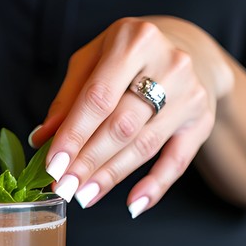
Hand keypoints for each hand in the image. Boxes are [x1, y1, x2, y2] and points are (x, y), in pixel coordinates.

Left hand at [30, 16, 232, 216]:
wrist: (189, 49)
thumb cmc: (128, 56)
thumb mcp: (93, 60)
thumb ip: (68, 98)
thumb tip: (42, 139)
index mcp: (133, 40)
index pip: (98, 96)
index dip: (74, 134)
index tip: (53, 164)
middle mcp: (169, 63)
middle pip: (122, 124)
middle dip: (89, 160)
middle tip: (64, 186)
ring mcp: (191, 94)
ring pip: (144, 145)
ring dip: (111, 175)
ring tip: (84, 194)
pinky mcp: (202, 121)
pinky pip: (178, 161)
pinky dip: (155, 186)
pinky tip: (133, 204)